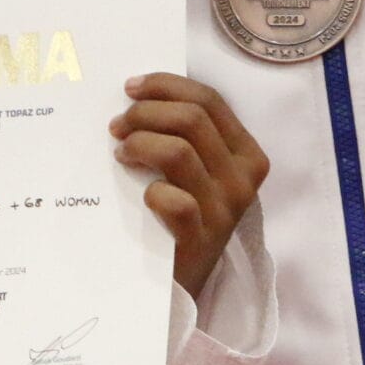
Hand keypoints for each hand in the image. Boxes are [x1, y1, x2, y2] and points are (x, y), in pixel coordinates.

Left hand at [109, 72, 268, 297]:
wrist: (183, 278)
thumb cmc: (183, 212)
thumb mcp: (197, 169)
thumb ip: (183, 133)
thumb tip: (138, 92)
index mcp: (247, 154)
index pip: (210, 100)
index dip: (166, 85)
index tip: (131, 87)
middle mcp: (242, 179)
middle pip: (192, 119)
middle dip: (146, 112)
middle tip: (117, 125)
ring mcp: (224, 210)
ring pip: (179, 151)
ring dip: (140, 143)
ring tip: (121, 152)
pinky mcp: (201, 239)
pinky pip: (173, 200)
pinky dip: (151, 191)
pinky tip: (142, 194)